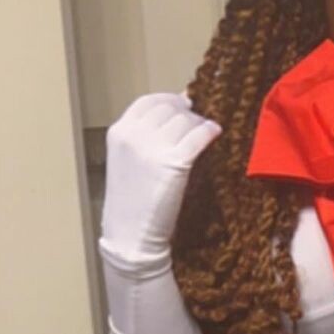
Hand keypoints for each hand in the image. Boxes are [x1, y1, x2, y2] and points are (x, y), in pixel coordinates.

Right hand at [100, 92, 221, 266]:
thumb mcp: (126, 160)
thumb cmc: (132, 201)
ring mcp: (153, 147)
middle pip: (170, 108)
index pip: (148, 101)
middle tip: (197, 123)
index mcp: (119, 132)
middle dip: (187, 112)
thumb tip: (177, 112)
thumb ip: (143, 136)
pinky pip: (199, 135)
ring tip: (204, 133)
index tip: (183, 104)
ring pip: (186, 119)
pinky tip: (215, 133)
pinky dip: (210, 131)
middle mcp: (134, 135)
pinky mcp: (174, 162)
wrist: (131, 234)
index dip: (169, 100)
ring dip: (199, 123)